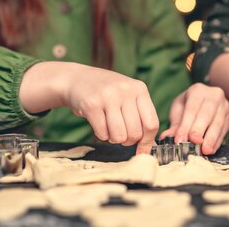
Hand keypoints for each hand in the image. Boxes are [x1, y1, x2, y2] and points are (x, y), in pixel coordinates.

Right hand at [19, 62, 158, 153]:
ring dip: (114, 139)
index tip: (141, 148)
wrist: (76, 78)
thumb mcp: (128, 97)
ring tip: (109, 129)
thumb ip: (140, 118)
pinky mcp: (91, 104)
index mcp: (139, 89)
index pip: (151, 123)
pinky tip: (98, 124)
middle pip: (135, 133)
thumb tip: (147, 149)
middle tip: (120, 135)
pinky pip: (102, 134)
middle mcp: (126, 90)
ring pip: (119, 136)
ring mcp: (108, 96)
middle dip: (128, 141)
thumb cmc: (107, 93)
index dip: (147, 141)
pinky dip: (101, 135)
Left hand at [159, 83, 228, 154]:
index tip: (180, 140)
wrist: (204, 101)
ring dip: (211, 138)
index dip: (186, 125)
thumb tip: (166, 137)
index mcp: (198, 90)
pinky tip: (211, 149)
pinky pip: (224, 130)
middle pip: (207, 114)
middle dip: (200, 130)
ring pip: (218, 123)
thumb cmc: (188, 105)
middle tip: (194, 143)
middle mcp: (214, 95)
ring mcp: (224, 106)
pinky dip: (217, 141)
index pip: (191, 108)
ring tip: (205, 150)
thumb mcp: (179, 110)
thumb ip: (175, 124)